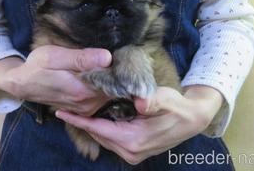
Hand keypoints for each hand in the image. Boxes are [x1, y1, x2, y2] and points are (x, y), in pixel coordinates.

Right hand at [0, 45, 111, 115]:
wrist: (22, 84)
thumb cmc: (37, 66)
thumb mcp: (55, 56)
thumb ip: (81, 58)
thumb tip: (107, 57)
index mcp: (83, 91)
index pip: (114, 80)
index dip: (119, 67)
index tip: (118, 54)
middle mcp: (87, 104)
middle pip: (114, 88)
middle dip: (115, 73)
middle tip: (112, 56)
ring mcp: (87, 109)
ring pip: (110, 93)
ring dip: (109, 80)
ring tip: (101, 63)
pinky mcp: (85, 110)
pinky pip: (102, 98)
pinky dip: (103, 87)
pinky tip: (96, 75)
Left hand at [55, 85, 222, 164]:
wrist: (192, 119)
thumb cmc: (176, 106)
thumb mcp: (164, 99)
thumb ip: (152, 101)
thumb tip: (141, 102)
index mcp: (133, 140)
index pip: (98, 129)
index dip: (78, 120)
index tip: (60, 112)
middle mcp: (131, 151)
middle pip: (98, 135)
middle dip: (82, 122)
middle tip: (66, 106)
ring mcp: (133, 154)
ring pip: (104, 138)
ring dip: (92, 126)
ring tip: (77, 111)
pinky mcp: (135, 152)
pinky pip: (112, 140)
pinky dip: (103, 129)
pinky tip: (97, 118)